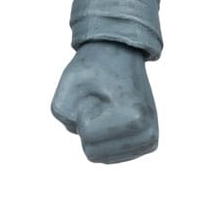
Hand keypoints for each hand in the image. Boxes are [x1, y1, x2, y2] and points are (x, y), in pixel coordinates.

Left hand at [51, 40, 157, 162]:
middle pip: (93, 153)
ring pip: (101, 157)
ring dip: (96, 130)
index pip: (86, 135)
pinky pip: (109, 156)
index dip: (82, 109)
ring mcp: (149, 142)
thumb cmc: (95, 65)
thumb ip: (61, 110)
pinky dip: (103, 136)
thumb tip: (79, 133)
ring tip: (108, 105)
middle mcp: (148, 135)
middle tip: (100, 99)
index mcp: (135, 117)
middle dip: (88, 124)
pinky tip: (113, 115)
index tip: (97, 91)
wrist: (121, 53)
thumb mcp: (69, 78)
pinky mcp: (146, 144)